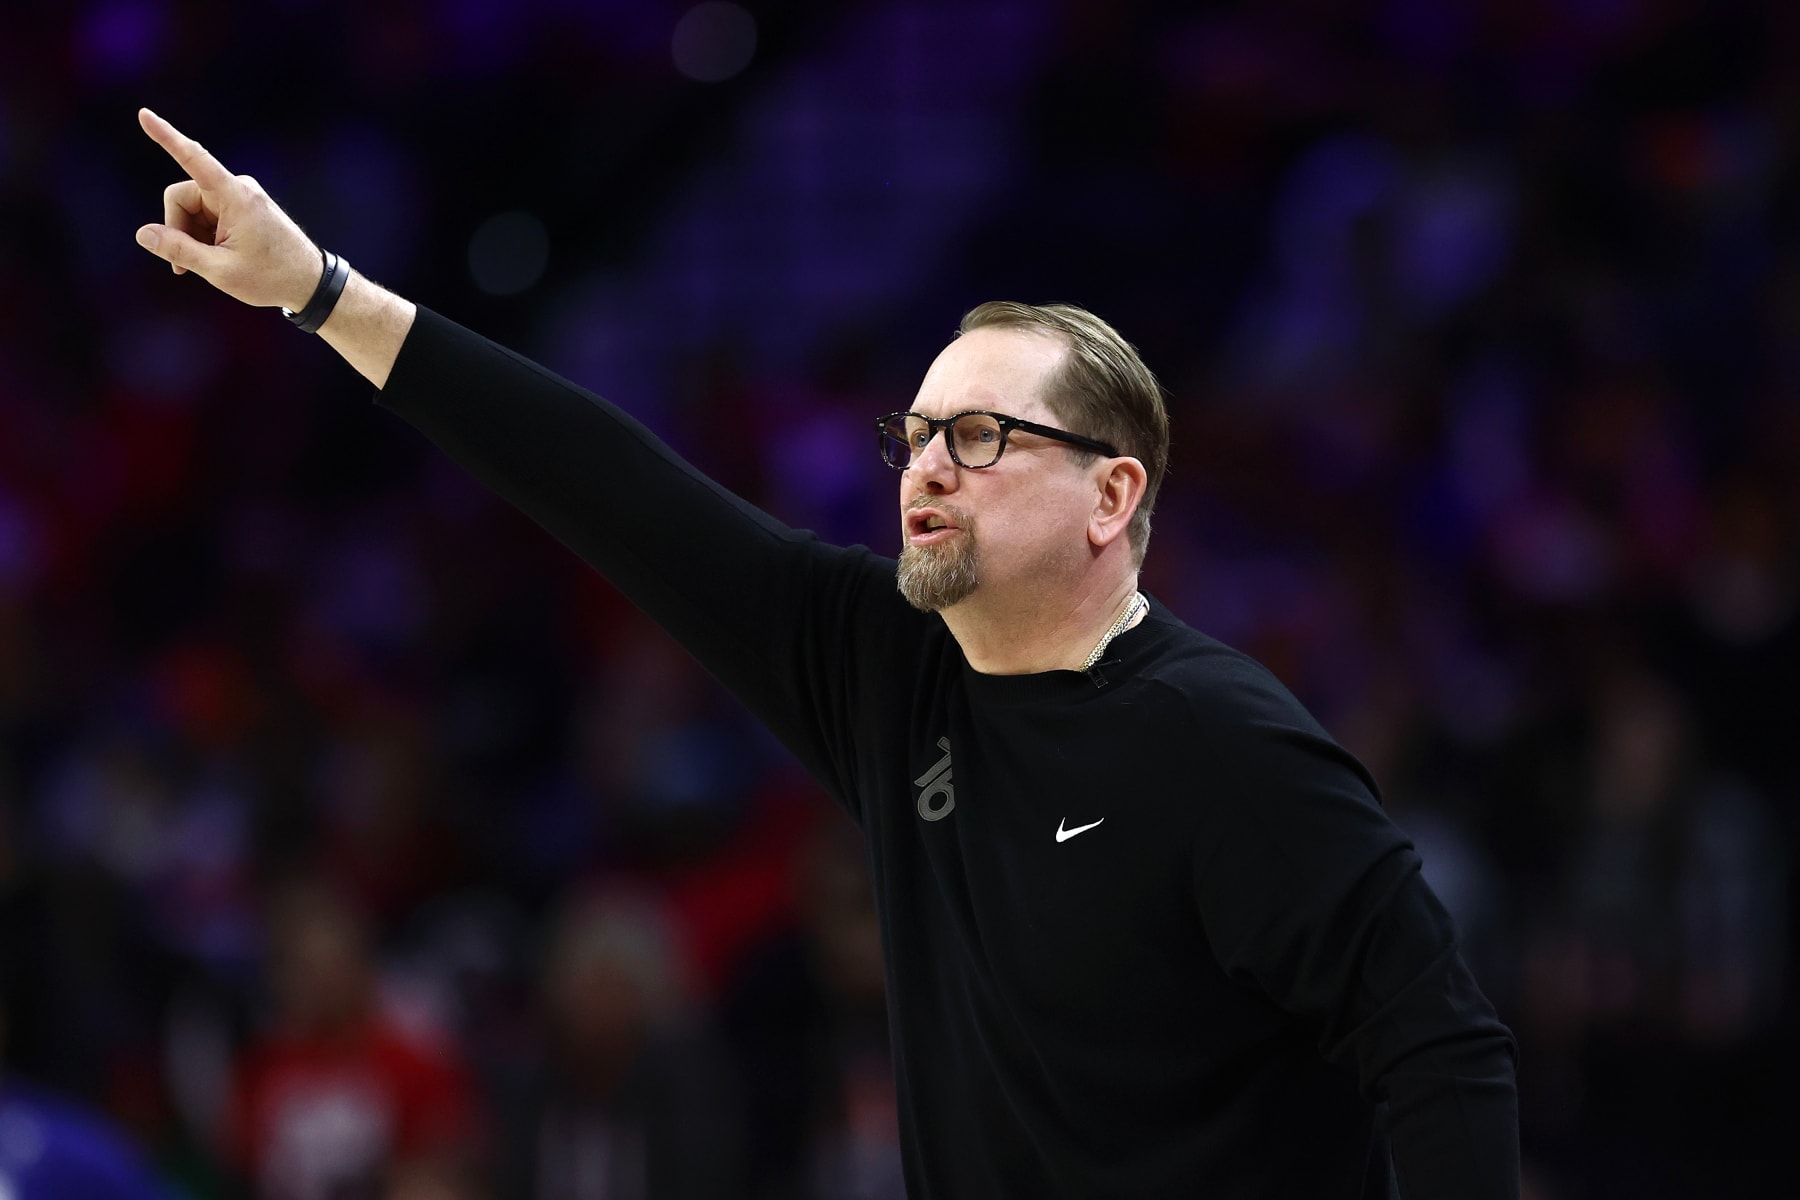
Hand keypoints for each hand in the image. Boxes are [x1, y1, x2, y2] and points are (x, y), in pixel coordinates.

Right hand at [134, 108, 322, 310]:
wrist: (311, 284)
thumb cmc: (271, 278)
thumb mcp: (220, 270)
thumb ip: (179, 250)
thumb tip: (143, 233)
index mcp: (235, 196)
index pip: (194, 159)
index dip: (165, 136)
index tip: (144, 114)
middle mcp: (237, 188)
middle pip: (181, 197)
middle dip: (178, 229)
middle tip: (186, 266)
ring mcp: (240, 195)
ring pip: (191, 209)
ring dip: (192, 236)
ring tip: (212, 263)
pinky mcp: (242, 206)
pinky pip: (207, 215)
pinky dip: (204, 236)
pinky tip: (218, 256)